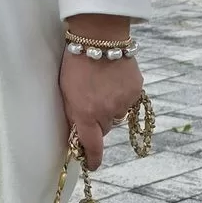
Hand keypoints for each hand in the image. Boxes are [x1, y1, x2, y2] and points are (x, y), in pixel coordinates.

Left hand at [60, 52, 143, 170]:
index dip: (92, 159)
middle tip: (91, 102)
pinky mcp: (136, 91)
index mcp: (85, 113)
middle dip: (98, 122)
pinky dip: (122, 96)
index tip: (91, 166)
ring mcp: (123, 101)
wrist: (99, 36)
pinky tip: (114, 80)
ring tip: (103, 87)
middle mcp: (106, 111)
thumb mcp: (66, 92)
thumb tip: (79, 134)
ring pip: (117, 116)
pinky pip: (128, 102)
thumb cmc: (76, 63)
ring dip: (110, 108)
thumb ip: (74, 114)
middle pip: (104, 129)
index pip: (91, 145)